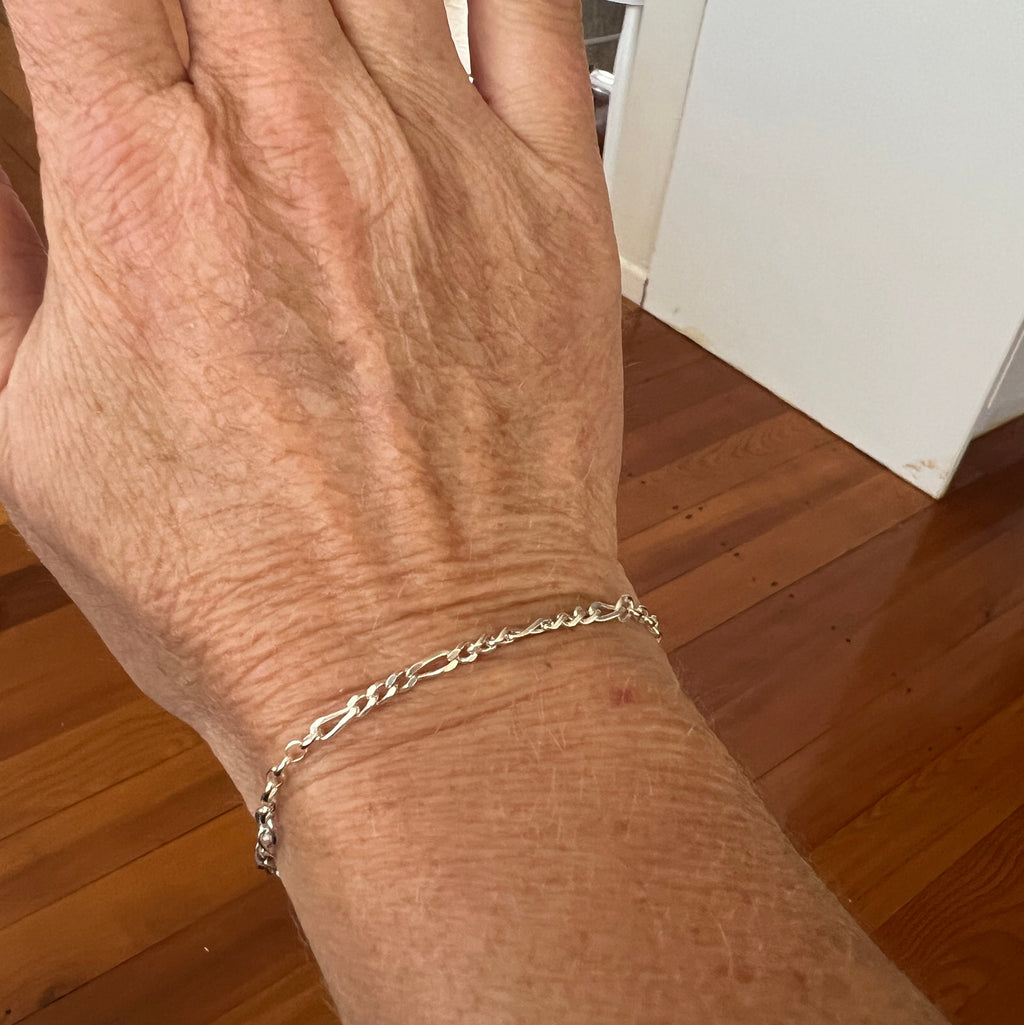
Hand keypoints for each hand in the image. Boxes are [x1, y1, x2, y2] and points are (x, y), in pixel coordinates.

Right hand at [0, 0, 629, 780]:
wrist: (428, 664)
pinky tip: (433, 21)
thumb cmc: (251, 593)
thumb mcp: (39, 444)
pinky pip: (538, 14)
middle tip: (203, 48)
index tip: (85, 21)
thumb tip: (8, 166)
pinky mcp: (555, 209)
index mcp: (150, 196)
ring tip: (298, 56)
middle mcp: (304, 150)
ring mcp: (446, 168)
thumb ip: (5, 268)